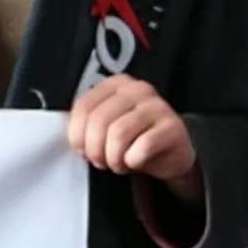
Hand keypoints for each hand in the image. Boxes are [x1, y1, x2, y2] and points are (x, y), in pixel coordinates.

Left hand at [66, 76, 197, 193]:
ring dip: (113, 158)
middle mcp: (137, 89)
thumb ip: (87, 126)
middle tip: (101, 162)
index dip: (77, 135)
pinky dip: (132, 162)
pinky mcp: (173, 126)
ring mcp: (158, 105)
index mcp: (115, 84)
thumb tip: (74, 141)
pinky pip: (142, 147)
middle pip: (99, 121)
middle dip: (95, 150)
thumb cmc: (132, 141)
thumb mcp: (105, 129)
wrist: (170, 154)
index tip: (82, 150)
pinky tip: (135, 162)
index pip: (84, 106)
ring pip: (118, 134)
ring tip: (118, 163)